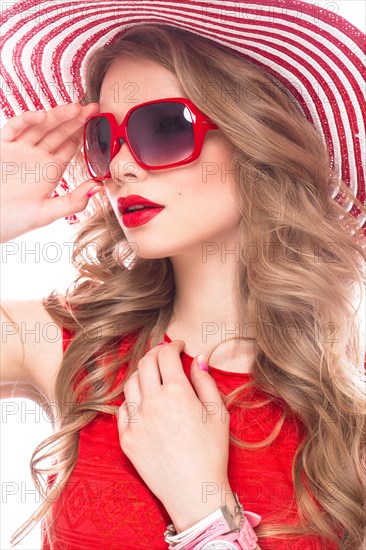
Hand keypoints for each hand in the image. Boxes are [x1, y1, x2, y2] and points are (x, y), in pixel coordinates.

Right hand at [0, 102, 102, 241]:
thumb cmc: (13, 221)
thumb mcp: (46, 213)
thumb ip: (73, 202)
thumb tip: (98, 187)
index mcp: (51, 170)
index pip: (71, 146)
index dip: (84, 133)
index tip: (99, 122)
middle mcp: (37, 157)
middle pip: (59, 132)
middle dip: (75, 119)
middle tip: (92, 108)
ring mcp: (20, 149)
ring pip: (41, 126)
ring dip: (57, 116)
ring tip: (75, 108)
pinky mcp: (2, 146)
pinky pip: (14, 128)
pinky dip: (27, 120)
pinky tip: (41, 116)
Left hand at [117, 340, 233, 530]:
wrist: (194, 493)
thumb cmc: (212, 453)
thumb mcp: (218, 412)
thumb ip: (205, 381)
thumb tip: (196, 359)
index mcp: (177, 392)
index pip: (166, 355)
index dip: (173, 345)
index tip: (179, 347)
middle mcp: (152, 402)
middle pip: (145, 363)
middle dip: (156, 353)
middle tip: (165, 356)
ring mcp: (136, 421)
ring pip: (130, 383)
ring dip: (142, 373)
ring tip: (153, 377)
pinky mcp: (126, 439)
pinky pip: (122, 409)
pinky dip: (132, 400)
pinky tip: (143, 403)